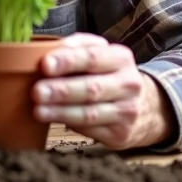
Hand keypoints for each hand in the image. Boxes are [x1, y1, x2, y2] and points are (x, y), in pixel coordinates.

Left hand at [32, 33, 175, 149]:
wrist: (145, 107)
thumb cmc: (110, 75)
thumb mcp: (101, 54)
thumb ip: (77, 47)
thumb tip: (46, 49)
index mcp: (121, 58)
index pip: (93, 58)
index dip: (68, 61)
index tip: (45, 64)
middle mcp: (128, 84)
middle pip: (91, 88)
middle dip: (61, 90)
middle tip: (36, 91)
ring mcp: (127, 111)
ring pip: (89, 113)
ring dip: (60, 111)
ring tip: (38, 110)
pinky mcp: (120, 134)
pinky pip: (90, 130)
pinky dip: (68, 124)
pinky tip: (52, 120)